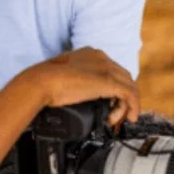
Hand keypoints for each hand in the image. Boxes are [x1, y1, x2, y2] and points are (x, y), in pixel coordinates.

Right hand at [22, 47, 140, 126]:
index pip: (112, 70)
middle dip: (122, 97)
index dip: (114, 89)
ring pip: (129, 86)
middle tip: (113, 114)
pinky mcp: (108, 81)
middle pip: (123, 77)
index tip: (108, 103)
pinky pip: (130, 94)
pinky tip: (130, 117)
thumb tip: (75, 94)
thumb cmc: (44, 82)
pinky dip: (133, 107)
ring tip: (114, 119)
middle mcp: (101, 57)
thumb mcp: (63, 77)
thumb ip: (73, 80)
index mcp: (90, 54)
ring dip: (125, 105)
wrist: (40, 82)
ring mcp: (105, 68)